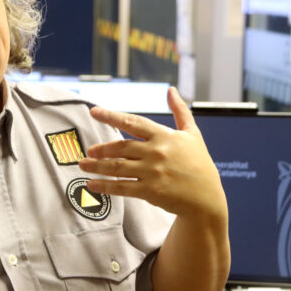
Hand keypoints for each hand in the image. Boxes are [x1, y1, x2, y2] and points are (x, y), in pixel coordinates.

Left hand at [78, 87, 226, 220]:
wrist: (207, 200)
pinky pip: (121, 187)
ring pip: (117, 167)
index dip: (111, 116)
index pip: (132, 122)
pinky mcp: (150, 191)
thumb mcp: (193, 135)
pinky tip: (91, 184)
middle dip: (101, 148)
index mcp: (164, 136)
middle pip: (120, 147)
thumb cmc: (200, 165)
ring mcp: (152, 173)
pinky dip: (104, 186)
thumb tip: (171, 90)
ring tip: (83, 164)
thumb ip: (180, 111)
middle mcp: (156, 152)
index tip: (94, 112)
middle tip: (89, 150)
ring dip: (96, 166)